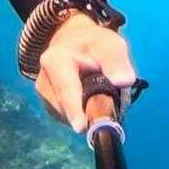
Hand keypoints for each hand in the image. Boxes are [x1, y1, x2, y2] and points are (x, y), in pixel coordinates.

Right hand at [34, 13, 136, 132]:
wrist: (73, 41)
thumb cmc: (94, 43)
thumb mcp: (110, 45)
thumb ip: (117, 62)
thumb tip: (124, 81)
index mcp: (56, 61)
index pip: (67, 90)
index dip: (75, 110)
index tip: (81, 127)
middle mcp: (44, 80)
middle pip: (70, 108)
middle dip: (90, 110)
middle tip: (112, 99)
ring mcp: (45, 95)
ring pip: (70, 115)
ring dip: (87, 111)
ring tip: (98, 89)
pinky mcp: (49, 105)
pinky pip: (69, 117)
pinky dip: (82, 112)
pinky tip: (88, 97)